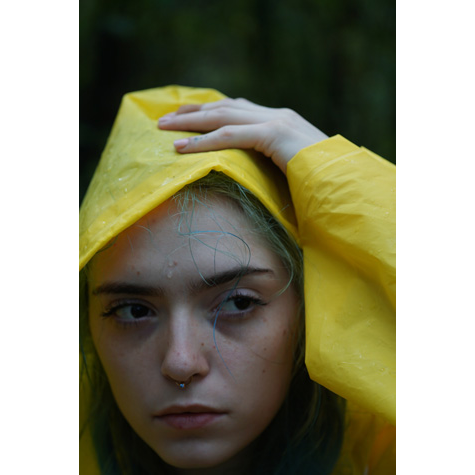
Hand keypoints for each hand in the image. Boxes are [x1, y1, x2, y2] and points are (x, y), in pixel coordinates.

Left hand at [158, 98, 327, 174]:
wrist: (346, 182)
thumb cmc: (321, 183)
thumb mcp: (292, 168)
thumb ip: (273, 163)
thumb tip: (253, 176)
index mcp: (282, 120)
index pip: (238, 109)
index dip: (211, 111)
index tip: (188, 115)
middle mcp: (276, 115)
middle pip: (225, 107)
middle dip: (193, 112)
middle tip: (165, 118)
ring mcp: (276, 122)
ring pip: (223, 116)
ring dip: (190, 122)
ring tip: (163, 127)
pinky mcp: (274, 135)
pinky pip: (230, 136)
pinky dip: (203, 142)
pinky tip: (181, 147)